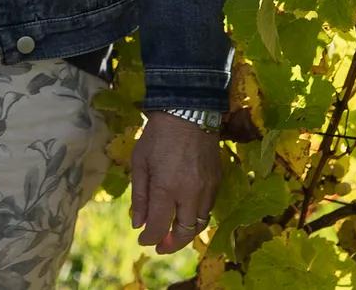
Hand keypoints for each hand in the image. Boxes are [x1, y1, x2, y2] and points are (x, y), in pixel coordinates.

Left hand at [130, 111, 220, 252]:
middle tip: (160, 246)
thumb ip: (140, 196)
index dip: (149, 239)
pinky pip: (208, 209)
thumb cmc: (158, 135)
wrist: (189, 111)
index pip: (158, 227)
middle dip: (171, 244)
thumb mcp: (140, 162)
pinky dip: (197, 218)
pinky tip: (186, 214)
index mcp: (166, 188)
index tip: (143, 240)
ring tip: (173, 234)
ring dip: (186, 234)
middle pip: (184, 232)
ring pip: (199, 224)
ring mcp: (207, 188)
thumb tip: (138, 225)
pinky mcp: (217, 181)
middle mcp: (190, 193)